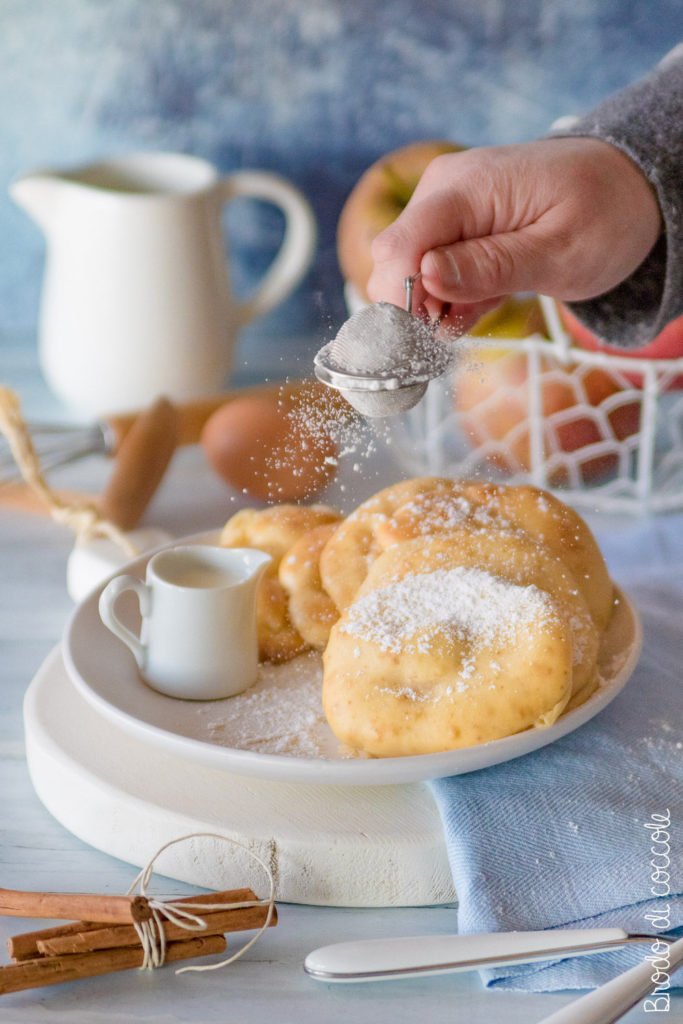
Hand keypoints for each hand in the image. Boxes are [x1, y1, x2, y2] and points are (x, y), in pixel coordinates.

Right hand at [367, 137, 661, 333]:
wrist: (625, 189)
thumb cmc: (604, 214)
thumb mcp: (560, 252)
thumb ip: (492, 266)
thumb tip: (425, 275)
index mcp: (466, 187)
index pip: (399, 248)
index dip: (400, 303)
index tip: (424, 344)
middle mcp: (441, 192)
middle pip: (391, 265)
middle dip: (417, 311)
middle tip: (470, 324)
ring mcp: (442, 210)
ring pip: (405, 277)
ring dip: (438, 309)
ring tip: (492, 302)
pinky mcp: (448, 230)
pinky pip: (427, 277)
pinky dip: (451, 300)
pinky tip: (486, 297)